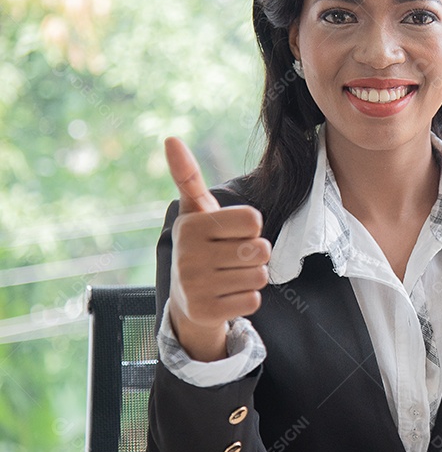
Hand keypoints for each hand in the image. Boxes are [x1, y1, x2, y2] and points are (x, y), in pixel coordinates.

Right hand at [164, 137, 270, 361]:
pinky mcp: (206, 312)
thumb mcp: (195, 211)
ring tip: (228, 275)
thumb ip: (188, 176)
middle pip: (261, 249)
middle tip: (232, 257)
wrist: (185, 297)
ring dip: (251, 276)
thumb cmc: (201, 245)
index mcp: (190, 226)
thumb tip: (170, 139)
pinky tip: (226, 295)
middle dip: (255, 254)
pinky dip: (247, 298)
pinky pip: (254, 301)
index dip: (250, 228)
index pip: (254, 221)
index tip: (230, 233)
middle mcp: (188, 256)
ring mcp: (195, 286)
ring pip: (260, 276)